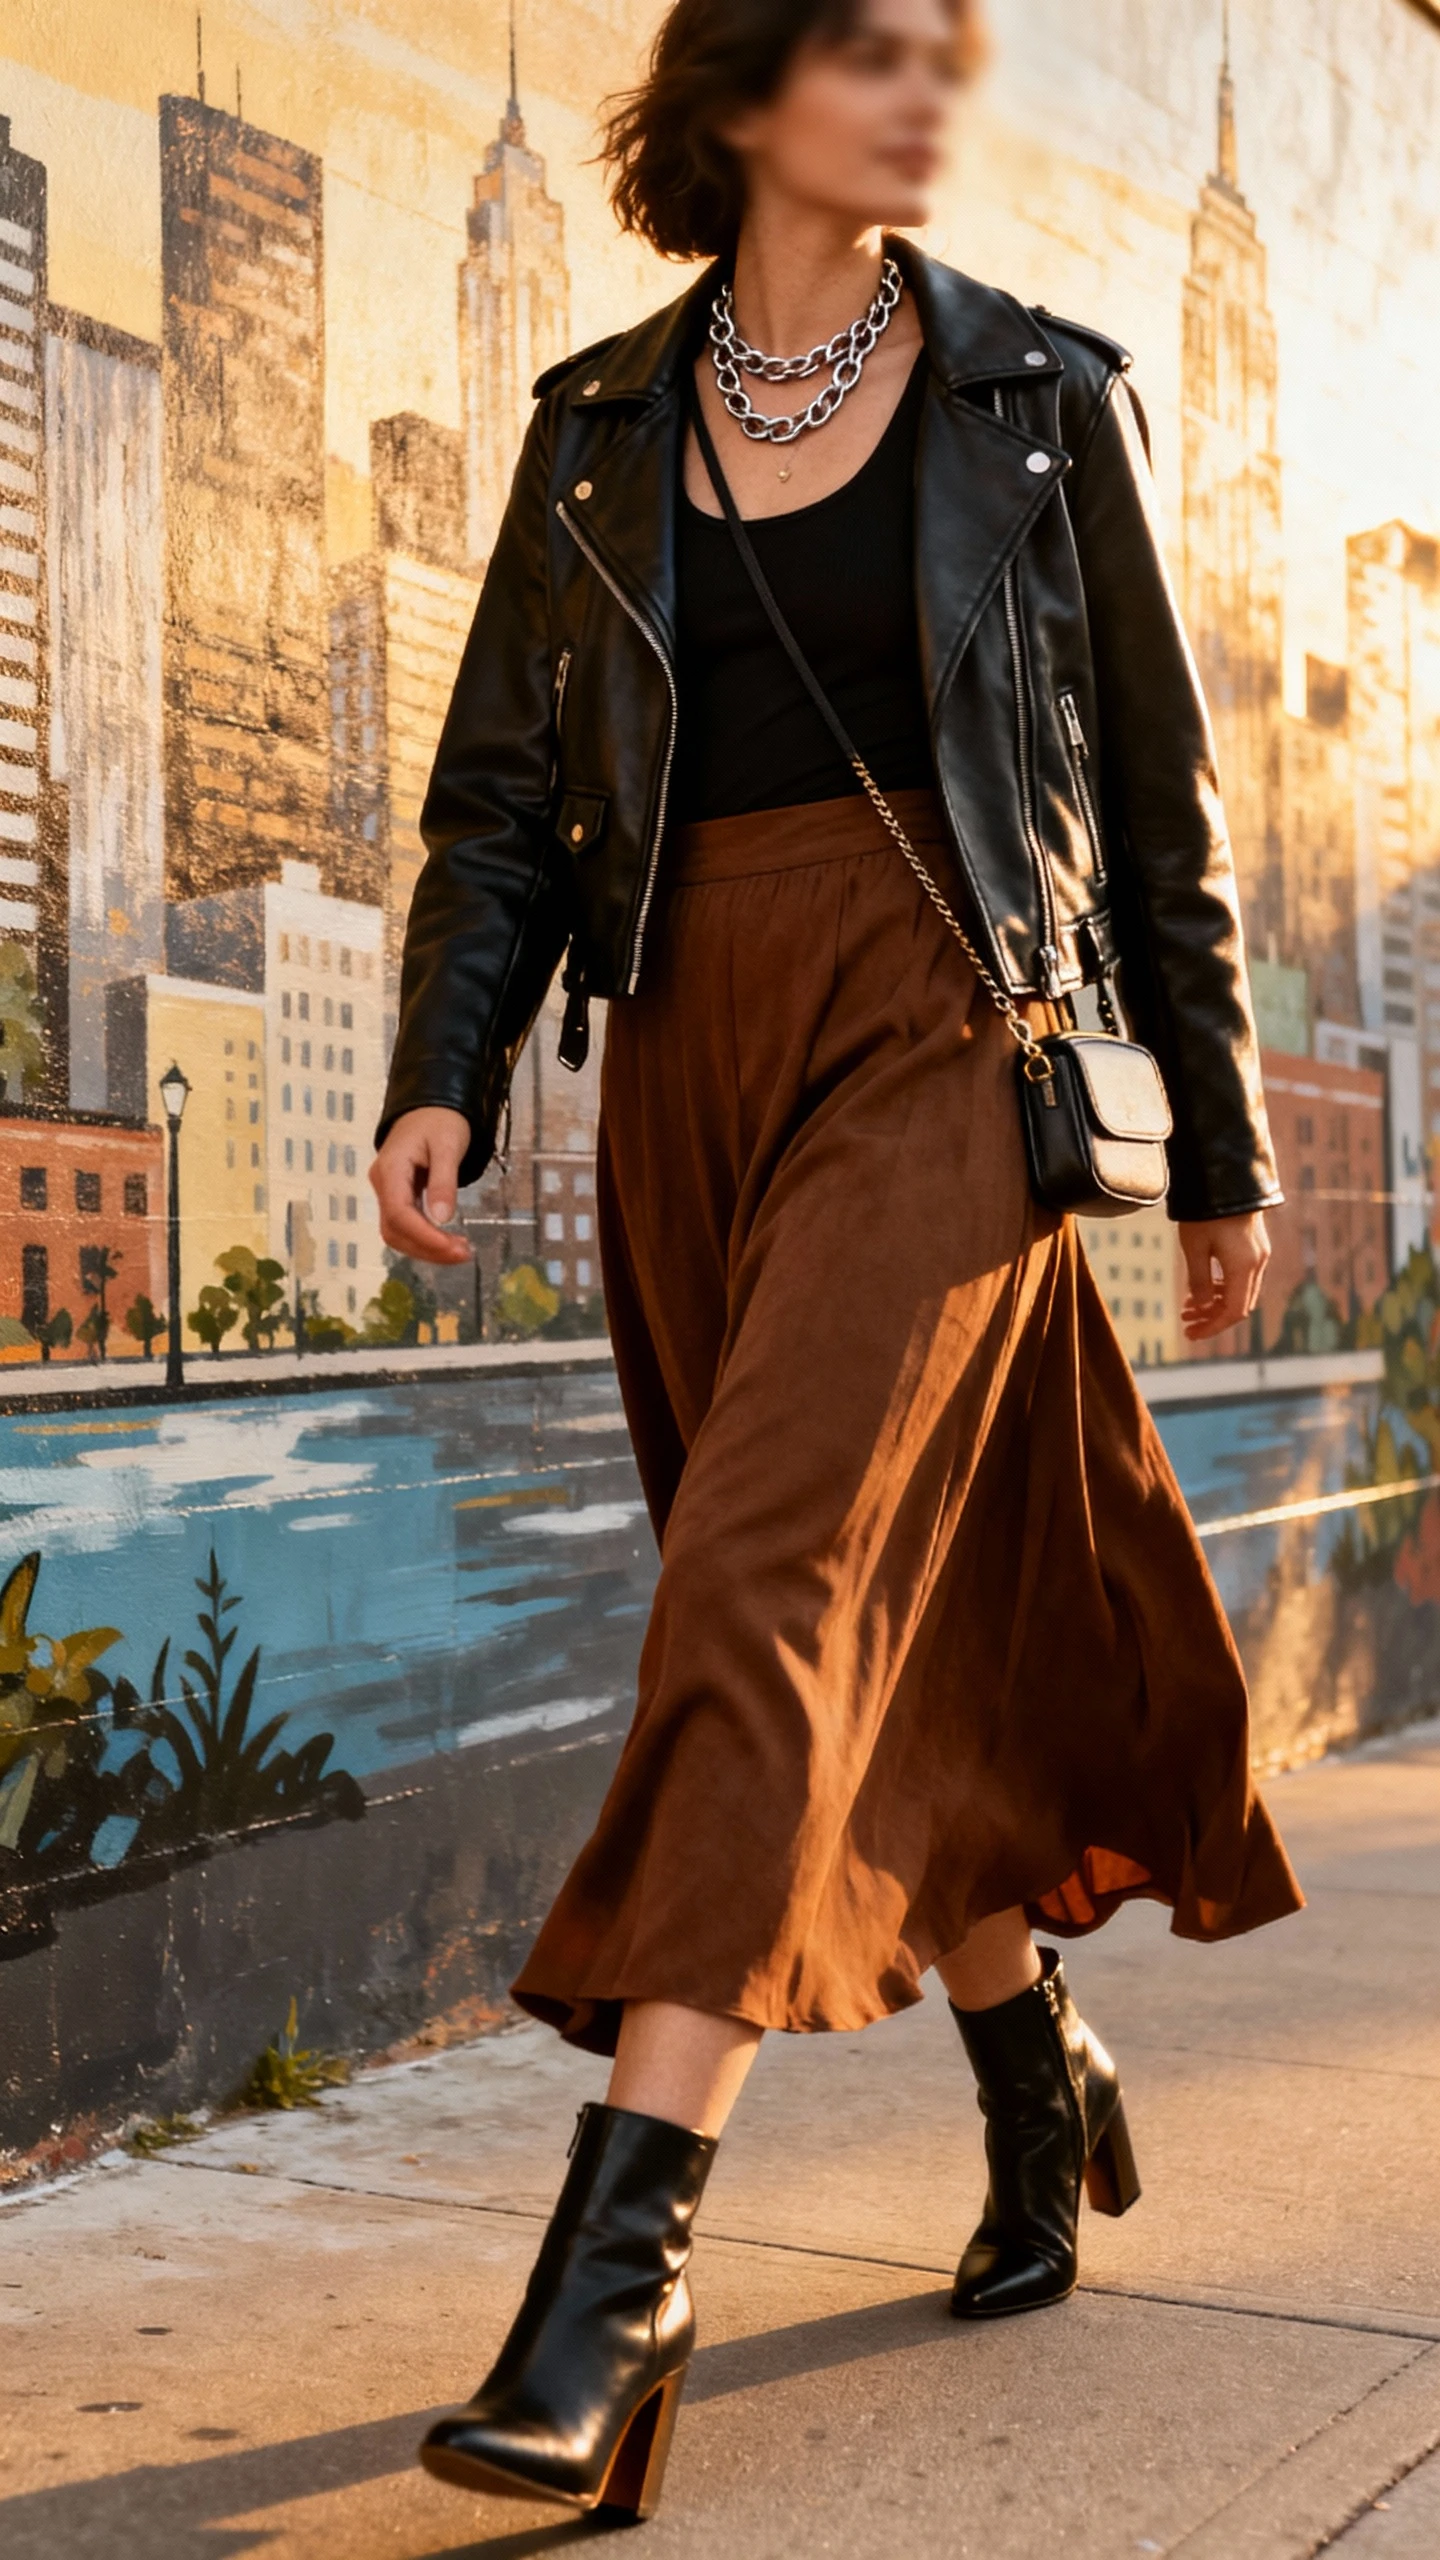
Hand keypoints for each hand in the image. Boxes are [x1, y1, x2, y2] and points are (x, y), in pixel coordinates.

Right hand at [369, 1107, 473, 1264]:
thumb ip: (444, 1181)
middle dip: (427, 1248)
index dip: (424, 1236)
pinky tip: (448, 1243)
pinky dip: (426, 1239)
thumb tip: (443, 1217)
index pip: (398, 1213)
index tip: (452, 1248)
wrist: (431, 1107)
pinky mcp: (399, 1197)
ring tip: (460, 1251)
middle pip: (395, 1230)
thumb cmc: (440, 1120)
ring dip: (427, 1248)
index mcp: (391, 1169)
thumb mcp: (447, 1145)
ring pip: (398, 1233)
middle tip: (463, 1254)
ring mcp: (388, 1192)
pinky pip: (406, 1226)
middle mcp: (383, 1184)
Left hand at [1177, 1212, 1270, 1343]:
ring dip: (1215, 1302)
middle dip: (1212, 1317)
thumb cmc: (1206, 1211)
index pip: (1233, 1312)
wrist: (1227, 1176)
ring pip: (1240, 1291)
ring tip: (1188, 1306)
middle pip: (1239, 1305)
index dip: (1212, 1327)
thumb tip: (1199, 1305)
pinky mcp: (1254, 1245)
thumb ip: (1197, 1280)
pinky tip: (1201, 1286)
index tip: (1190, 1334)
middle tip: (1185, 1322)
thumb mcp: (1194, 1247)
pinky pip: (1241, 1276)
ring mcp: (1259, 1253)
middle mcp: (1257, 1263)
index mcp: (1244, 1267)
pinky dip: (1222, 1286)